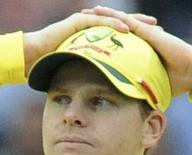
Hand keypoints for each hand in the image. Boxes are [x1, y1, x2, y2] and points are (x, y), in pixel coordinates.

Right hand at [23, 11, 156, 75]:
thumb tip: (109, 97)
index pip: (121, 36)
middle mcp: (92, 29)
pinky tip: (127, 29)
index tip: (155, 43)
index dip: (138, 38)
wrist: (32, 57)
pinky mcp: (78, 22)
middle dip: (141, 26)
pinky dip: (113, 25)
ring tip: (149, 26)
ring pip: (114, 20)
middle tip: (159, 29)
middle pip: (122, 24)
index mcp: (96, 39)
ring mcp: (85, 23)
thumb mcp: (81, 74)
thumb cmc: (53, 68)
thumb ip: (96, 78)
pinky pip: (100, 23)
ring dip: (133, 22)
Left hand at [81, 5, 191, 96]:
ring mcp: (142, 33)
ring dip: (100, 16)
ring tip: (84, 13)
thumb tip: (133, 113)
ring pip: (116, 20)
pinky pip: (125, 20)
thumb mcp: (150, 88)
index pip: (116, 43)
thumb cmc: (175, 82)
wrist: (189, 73)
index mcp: (138, 51)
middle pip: (113, 28)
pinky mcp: (146, 30)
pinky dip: (112, 15)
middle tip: (79, 22)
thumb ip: (139, 95)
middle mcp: (139, 39)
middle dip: (96, 25)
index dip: (102, 40)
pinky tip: (99, 11)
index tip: (87, 41)